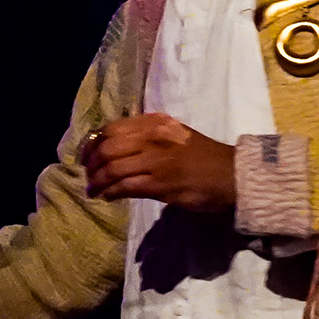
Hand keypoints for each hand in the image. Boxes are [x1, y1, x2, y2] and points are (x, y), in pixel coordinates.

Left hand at [83, 113, 239, 211]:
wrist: (231, 174)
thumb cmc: (203, 156)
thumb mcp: (174, 134)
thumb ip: (147, 135)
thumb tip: (115, 146)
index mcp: (155, 123)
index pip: (112, 128)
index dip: (93, 143)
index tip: (87, 156)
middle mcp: (153, 137)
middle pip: (108, 148)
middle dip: (92, 164)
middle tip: (88, 175)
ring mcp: (156, 161)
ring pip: (113, 168)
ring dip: (97, 182)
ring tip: (93, 190)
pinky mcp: (160, 184)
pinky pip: (125, 187)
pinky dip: (111, 192)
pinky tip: (107, 196)